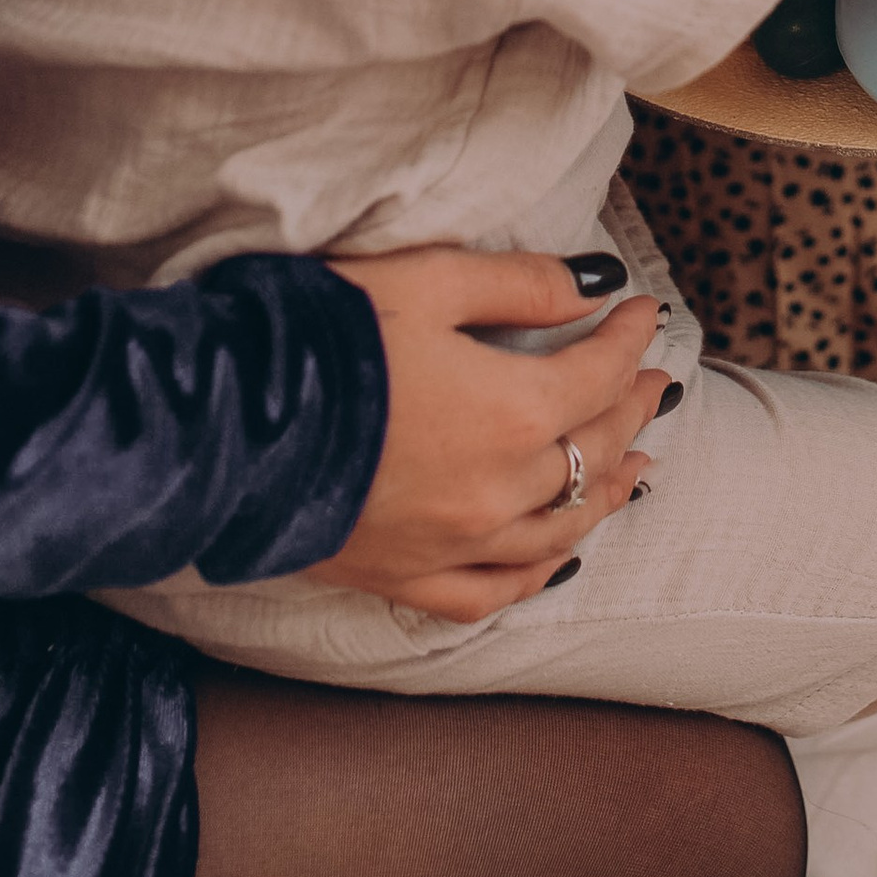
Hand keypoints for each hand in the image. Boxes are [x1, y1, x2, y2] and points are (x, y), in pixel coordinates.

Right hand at [302, 247, 666, 621]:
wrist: (221, 428)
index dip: (630, 338)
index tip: (643, 312)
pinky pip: (492, 593)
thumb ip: (520, 285)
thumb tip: (598, 284)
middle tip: (655, 383)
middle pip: (593, 452)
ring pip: (560, 529)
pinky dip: (538, 576)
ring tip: (639, 468)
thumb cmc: (321, 339)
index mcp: (511, 410)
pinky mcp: (404, 578)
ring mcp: (453, 545)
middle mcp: (498, 490)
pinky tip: (559, 560)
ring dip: (608, 494)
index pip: (599, 372)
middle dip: (631, 410)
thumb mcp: (426, 282)